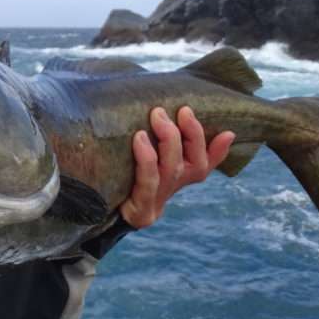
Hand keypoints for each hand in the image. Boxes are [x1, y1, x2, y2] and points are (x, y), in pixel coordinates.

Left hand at [119, 106, 234, 228]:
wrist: (90, 209)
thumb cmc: (114, 169)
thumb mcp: (136, 150)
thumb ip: (153, 134)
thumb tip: (172, 108)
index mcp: (177, 179)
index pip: (205, 165)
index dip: (219, 151)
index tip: (228, 131)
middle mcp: (172, 190)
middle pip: (195, 167)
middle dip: (192, 135)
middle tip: (182, 110)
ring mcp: (157, 202)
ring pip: (173, 170)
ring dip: (170, 140)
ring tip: (158, 116)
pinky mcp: (140, 210)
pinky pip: (148, 181)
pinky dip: (146, 159)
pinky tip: (139, 139)